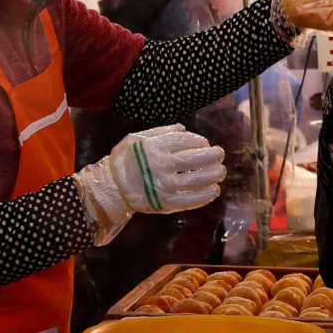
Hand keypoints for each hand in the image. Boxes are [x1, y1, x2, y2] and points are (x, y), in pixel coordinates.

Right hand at [75, 124, 225, 241]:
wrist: (111, 188)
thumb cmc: (125, 160)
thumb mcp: (137, 139)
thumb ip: (161, 132)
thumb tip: (183, 128)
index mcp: (153, 148)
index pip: (185, 141)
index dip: (199, 141)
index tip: (205, 143)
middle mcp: (160, 166)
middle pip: (194, 160)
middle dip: (212, 156)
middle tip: (220, 154)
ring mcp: (164, 186)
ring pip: (196, 180)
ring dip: (213, 175)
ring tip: (221, 171)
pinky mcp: (166, 204)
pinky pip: (191, 200)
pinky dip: (206, 196)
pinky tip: (214, 190)